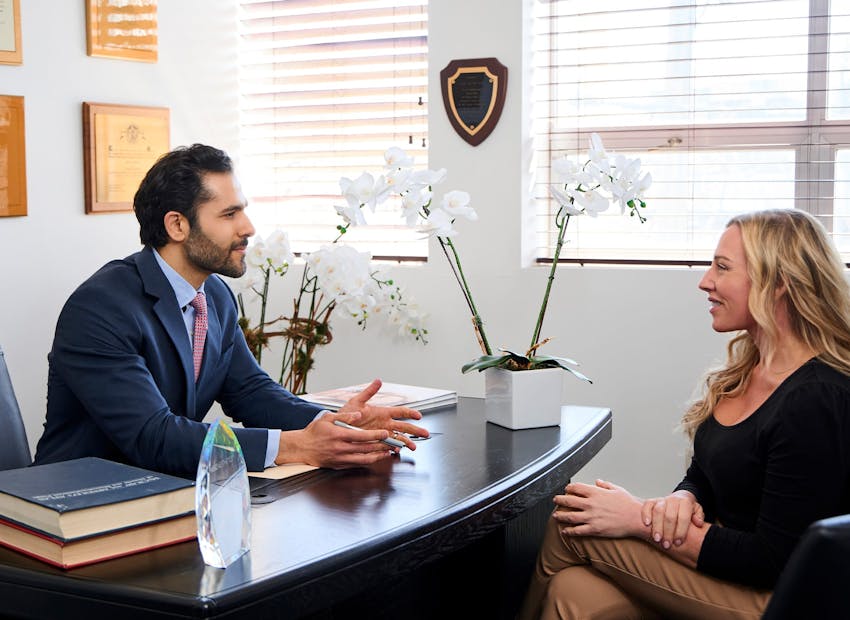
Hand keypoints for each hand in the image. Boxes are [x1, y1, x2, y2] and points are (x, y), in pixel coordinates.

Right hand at [277, 411, 400, 468]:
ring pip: (363, 459)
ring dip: (377, 456)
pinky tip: (375, 457)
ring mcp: (340, 459)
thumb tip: (359, 414)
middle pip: (366, 448)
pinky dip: (368, 461)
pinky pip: (357, 464)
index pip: (362, 436)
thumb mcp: (328, 418)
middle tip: (393, 442)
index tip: (385, 433)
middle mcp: (340, 449)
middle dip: (381, 445)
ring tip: (388, 451)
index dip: (375, 435)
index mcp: (339, 436)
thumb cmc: (314, 432)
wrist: (301, 448)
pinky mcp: (339, 465)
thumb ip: (345, 417)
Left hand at [336, 378, 429, 450]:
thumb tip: (378, 381)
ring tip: (413, 447)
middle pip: (404, 427)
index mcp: (382, 412)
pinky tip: (397, 450)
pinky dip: (393, 448)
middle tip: (426, 434)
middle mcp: (384, 423)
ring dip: (407, 442)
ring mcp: (381, 433)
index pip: (400, 411)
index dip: (410, 413)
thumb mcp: (356, 401)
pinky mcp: (376, 442)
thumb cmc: (347, 414)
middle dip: (416, 430)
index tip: (419, 415)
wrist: (337, 428)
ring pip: (398, 438)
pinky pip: (388, 446)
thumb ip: (368, 392)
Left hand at [552, 479, 645, 538]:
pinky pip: (578, 530)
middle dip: (559, 500)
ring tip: (555, 515)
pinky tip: (565, 531)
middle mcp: (591, 504)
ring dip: (560, 515)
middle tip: (555, 500)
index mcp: (596, 493)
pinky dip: (569, 531)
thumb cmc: (629, 505)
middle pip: (569, 501)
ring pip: (570, 516)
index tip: (566, 489)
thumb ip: (605, 485)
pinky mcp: (594, 529)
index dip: (569, 488)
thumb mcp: (617, 490)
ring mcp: (591, 517)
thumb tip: (598, 481)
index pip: (576, 488)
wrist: (636, 519)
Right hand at [641, 490, 704, 548]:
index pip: (683, 517)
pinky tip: (646, 524)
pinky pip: (647, 505)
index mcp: (685, 502)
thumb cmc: (688, 510)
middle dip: (668, 532)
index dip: (681, 531)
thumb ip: (699, 516)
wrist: (679, 499)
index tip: (678, 543)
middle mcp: (673, 500)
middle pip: (669, 516)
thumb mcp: (697, 511)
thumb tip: (698, 523)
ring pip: (658, 511)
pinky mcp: (652, 501)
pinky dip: (646, 514)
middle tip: (667, 545)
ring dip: (657, 527)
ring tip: (657, 539)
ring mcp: (662, 500)